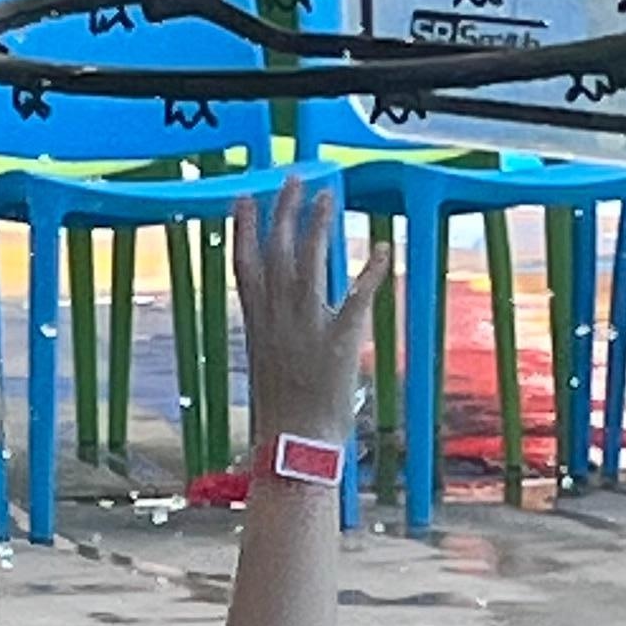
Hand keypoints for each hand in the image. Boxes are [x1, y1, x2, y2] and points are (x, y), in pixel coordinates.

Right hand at [234, 179, 387, 451]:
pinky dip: (371, 271)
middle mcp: (278, 317)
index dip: (243, 228)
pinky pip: (357, 296)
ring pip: (308, 261)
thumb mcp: (268, 369)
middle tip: (293, 180)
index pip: (244, 264)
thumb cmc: (281, 417)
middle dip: (283, 211)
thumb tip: (279, 329)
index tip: (245, 198)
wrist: (294, 445)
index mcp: (258, 324)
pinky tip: (381, 249)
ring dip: (317, 225)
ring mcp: (307, 325)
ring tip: (326, 196)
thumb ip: (274, 339)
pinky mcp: (339, 338)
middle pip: (276, 251)